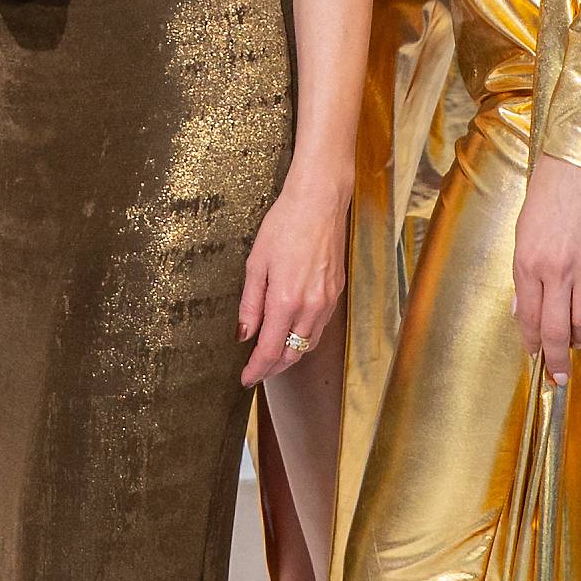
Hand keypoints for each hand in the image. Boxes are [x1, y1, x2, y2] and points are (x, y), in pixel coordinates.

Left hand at [239, 170, 347, 389]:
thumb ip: (250, 304)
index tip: (245, 378)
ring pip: (309, 342)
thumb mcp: (256, 264)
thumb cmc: (284, 225)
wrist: (320, 201)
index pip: (271, 350)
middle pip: (293, 354)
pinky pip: (320, 325)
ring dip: (291, 354)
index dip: (257, 369)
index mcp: (287, 300)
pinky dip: (305, 336)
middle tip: (256, 371)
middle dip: (273, 367)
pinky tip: (292, 330)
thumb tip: (244, 334)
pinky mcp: (337, 291)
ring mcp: (328, 300)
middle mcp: (312, 306)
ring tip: (272, 355)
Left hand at [512, 154, 580, 385]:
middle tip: (558, 377)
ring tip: (578, 339)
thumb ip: (525, 273)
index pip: (529, 319)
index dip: (532, 345)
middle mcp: (556, 270)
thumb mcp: (524, 229)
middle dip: (556, 361)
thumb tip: (524, 308)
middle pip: (556, 332)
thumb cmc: (550, 189)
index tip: (535, 358)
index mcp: (528, 262)